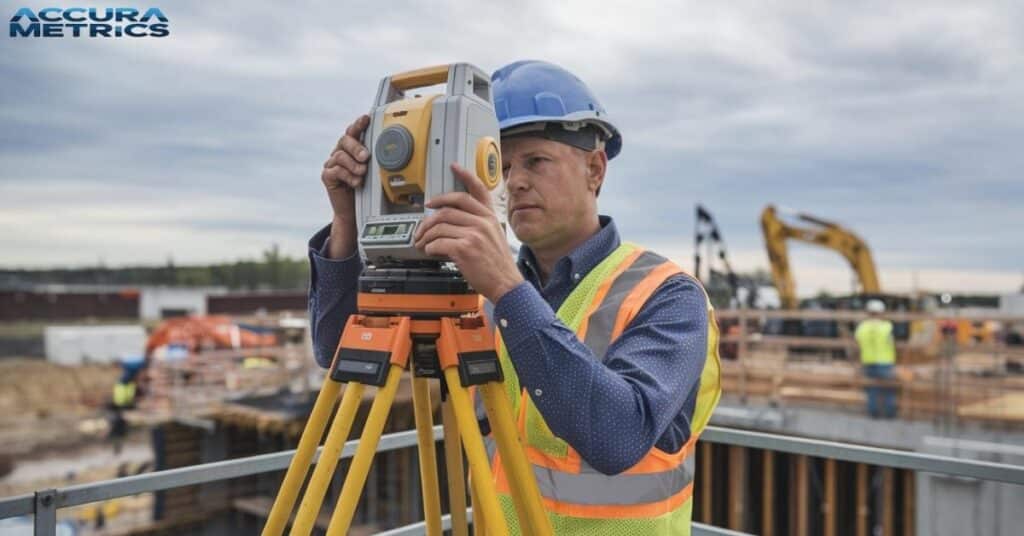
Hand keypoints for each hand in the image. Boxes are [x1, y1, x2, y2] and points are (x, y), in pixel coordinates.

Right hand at [321, 115, 369, 257]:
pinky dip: (347, 175)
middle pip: (345, 140)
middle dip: (356, 147)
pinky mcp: (327, 176)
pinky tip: (355, 182)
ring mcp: (332, 164)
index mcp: (353, 148)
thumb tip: (392, 148)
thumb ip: (378, 159)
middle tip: (365, 156)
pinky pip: (335, 170)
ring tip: (362, 172)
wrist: (355, 211)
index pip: (354, 131)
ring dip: (353, 164)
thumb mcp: (375, 171)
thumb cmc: (367, 189)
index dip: (359, 124)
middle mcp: (341, 152)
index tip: (366, 118)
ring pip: (340, 155)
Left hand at [413, 163, 522, 302]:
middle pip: (447, 208)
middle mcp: (482, 222)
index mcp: (490, 217)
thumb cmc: (498, 265)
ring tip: (422, 243)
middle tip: (422, 225)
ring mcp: (474, 234)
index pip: (477, 189)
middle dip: (429, 217)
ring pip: (439, 226)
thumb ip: (479, 224)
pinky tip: (430, 251)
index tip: (454, 167)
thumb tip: (451, 223)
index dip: (464, 176)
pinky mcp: (464, 249)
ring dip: (425, 235)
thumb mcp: (494, 237)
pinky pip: (438, 242)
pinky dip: (429, 248)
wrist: (506, 284)